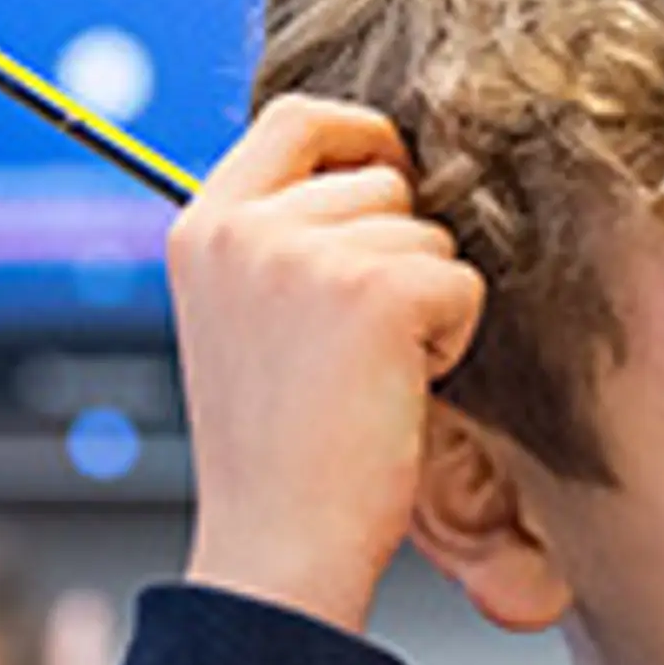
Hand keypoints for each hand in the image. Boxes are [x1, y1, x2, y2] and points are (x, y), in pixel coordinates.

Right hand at [172, 97, 485, 634]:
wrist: (278, 547)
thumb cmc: (279, 455)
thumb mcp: (247, 322)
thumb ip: (286, 242)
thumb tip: (382, 171)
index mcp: (202, 227)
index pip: (296, 117)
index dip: (361, 135)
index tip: (390, 177)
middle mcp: (243, 227)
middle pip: (380, 178)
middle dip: (398, 253)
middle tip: (355, 351)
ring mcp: (306, 254)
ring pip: (429, 234)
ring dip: (425, 302)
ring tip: (368, 378)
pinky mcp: (376, 293)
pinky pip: (462, 282)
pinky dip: (452, 341)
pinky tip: (396, 394)